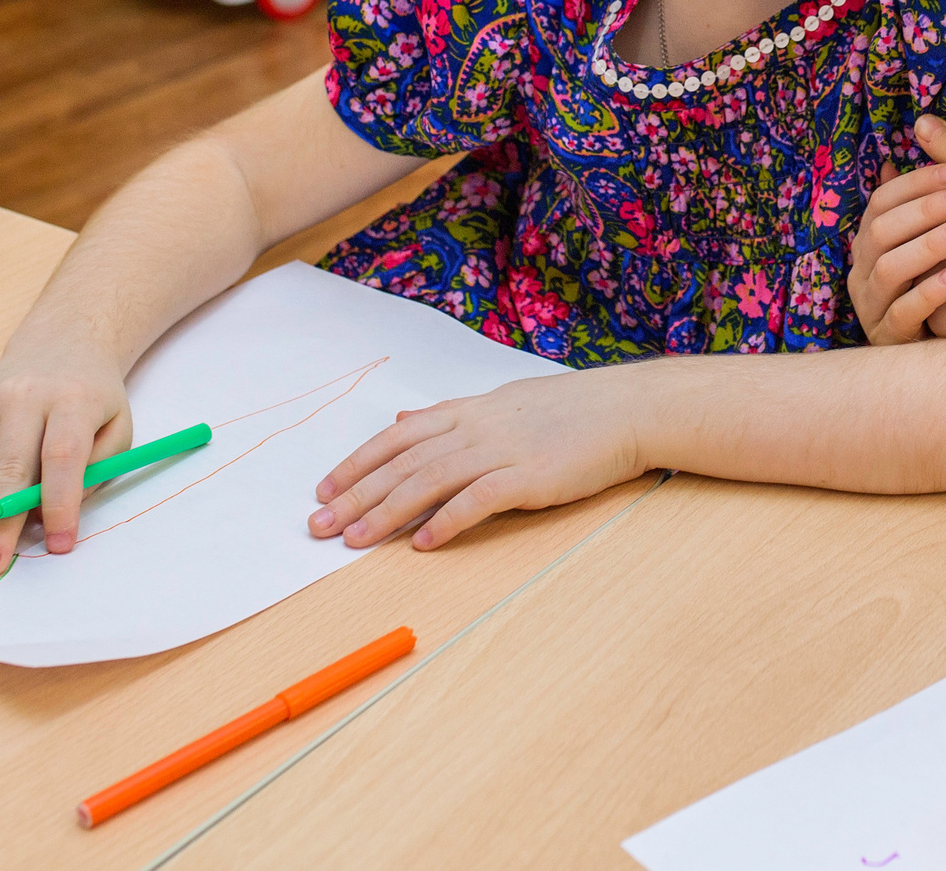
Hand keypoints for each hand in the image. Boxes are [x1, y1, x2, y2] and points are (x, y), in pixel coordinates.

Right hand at [0, 334, 131, 577]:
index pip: (62, 455)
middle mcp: (22, 398)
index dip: (59, 503)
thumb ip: (96, 468)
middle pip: (8, 468)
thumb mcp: (116, 424)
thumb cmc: (91, 395)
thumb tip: (56, 515)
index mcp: (70, 400)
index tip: (59, 545)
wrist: (61, 342)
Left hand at [307, 368, 644, 549]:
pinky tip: (424, 543)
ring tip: (355, 540)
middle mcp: (476, 429)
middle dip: (356, 495)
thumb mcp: (502, 401)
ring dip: (387, 512)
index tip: (324, 490)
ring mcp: (502, 451)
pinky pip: (480, 500)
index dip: (357, 464)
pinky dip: (449, 521)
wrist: (625, 409)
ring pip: (430, 481)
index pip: (397, 437)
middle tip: (319, 525)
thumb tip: (404, 418)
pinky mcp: (530, 477)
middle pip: (402, 463)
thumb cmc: (569, 410)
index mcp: (468, 411)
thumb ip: (451, 415)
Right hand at [846, 159, 945, 343]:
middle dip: (926, 210)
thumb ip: (934, 181)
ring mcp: (874, 306)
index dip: (918, 183)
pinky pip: (904, 313)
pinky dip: (931, 292)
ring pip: (890, 268)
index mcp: (874, 239)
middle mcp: (865, 269)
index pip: (882, 200)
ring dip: (930, 246)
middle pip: (882, 230)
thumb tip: (922, 123)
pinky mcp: (891, 337)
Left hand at [906, 116, 945, 348]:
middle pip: (908, 237)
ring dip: (931, 268)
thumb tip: (919, 122)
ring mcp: (927, 287)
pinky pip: (933, 311)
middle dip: (925, 234)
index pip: (912, 199)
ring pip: (915, 276)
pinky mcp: (941, 323)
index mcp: (936, 209)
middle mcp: (923, 246)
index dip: (933, 198)